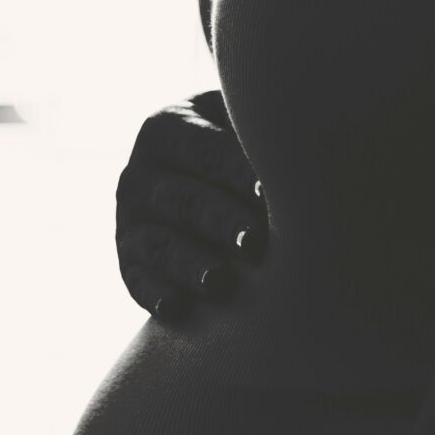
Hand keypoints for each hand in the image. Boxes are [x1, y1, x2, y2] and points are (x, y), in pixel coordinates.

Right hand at [115, 87, 266, 322]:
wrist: (208, 184)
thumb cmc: (243, 150)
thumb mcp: (243, 127)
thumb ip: (264, 133)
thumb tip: (306, 150)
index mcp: (167, 127)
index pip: (203, 150)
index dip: (237, 172)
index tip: (269, 194)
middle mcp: (138, 174)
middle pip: (183, 200)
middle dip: (221, 222)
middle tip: (255, 242)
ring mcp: (128, 222)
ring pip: (158, 244)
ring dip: (189, 264)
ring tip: (221, 281)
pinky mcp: (129, 264)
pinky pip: (138, 281)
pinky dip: (156, 294)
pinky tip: (178, 307)